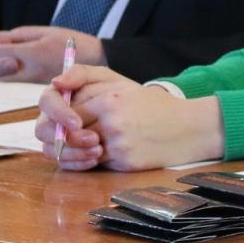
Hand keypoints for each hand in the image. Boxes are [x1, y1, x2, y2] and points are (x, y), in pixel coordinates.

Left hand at [0, 27, 105, 83]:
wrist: (98, 61)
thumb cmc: (75, 42)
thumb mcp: (49, 31)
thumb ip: (22, 35)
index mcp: (33, 52)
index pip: (1, 53)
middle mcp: (31, 69)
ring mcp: (35, 81)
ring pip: (5, 81)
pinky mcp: (39, 90)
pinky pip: (15, 85)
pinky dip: (4, 81)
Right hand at [35, 64, 129, 170]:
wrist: (140, 115)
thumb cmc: (118, 93)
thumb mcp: (105, 79)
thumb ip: (80, 74)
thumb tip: (56, 81)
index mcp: (58, 97)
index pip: (47, 102)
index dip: (59, 113)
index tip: (78, 123)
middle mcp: (52, 118)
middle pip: (43, 130)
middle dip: (68, 137)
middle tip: (95, 139)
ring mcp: (57, 138)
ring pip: (51, 150)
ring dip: (73, 153)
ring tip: (99, 151)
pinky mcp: (67, 154)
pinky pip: (63, 164)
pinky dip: (77, 163)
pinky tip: (95, 161)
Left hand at [37, 67, 224, 171]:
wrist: (187, 128)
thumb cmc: (151, 105)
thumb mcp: (121, 83)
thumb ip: (86, 79)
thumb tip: (56, 84)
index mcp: (110, 99)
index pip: (67, 110)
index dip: (60, 117)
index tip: (66, 119)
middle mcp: (112, 121)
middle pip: (68, 133)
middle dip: (65, 136)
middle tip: (71, 135)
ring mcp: (118, 143)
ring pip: (79, 150)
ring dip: (79, 150)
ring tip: (91, 143)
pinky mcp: (124, 162)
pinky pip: (95, 163)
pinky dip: (94, 160)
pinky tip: (105, 152)